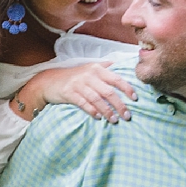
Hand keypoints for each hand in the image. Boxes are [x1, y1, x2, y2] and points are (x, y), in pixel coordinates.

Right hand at [20, 62, 136, 122]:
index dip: (127, 89)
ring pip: (97, 99)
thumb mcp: (90, 68)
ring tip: (115, 120)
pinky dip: (92, 111)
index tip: (135, 99)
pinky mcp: (69, 93)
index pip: (116, 79)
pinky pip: (83, 103)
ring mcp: (78, 84)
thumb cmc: (75, 76)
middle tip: (127, 116)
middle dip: (119, 105)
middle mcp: (89, 75)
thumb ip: (106, 67)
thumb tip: (123, 66)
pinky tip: (99, 117)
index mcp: (97, 69)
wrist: (50, 81)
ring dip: (107, 111)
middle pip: (108, 92)